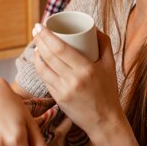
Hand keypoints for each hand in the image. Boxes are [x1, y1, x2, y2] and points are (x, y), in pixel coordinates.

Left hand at [33, 26, 124, 142]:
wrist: (105, 121)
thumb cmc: (108, 90)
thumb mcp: (110, 64)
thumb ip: (105, 43)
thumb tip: (94, 28)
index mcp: (86, 69)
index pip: (60, 48)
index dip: (47, 35)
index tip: (40, 25)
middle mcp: (73, 80)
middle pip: (49, 56)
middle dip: (39, 40)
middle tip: (36, 30)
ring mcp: (63, 91)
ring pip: (43, 68)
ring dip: (37, 54)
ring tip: (37, 44)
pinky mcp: (58, 99)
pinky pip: (45, 80)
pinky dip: (40, 68)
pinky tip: (39, 61)